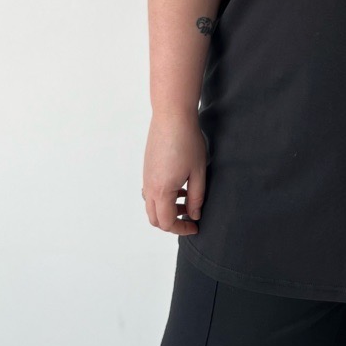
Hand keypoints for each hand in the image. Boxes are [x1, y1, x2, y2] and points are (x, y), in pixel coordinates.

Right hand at [141, 114, 206, 235]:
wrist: (172, 116)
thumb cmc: (187, 141)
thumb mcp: (198, 172)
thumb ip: (196, 197)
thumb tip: (194, 214)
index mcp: (162, 191)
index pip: (167, 223)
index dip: (182, 229)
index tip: (195, 226)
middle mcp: (149, 187)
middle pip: (155, 218)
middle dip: (172, 222)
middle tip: (190, 216)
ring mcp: (146, 177)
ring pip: (151, 205)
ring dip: (167, 208)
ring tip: (186, 197)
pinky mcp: (147, 168)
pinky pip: (150, 191)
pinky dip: (162, 196)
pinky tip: (179, 184)